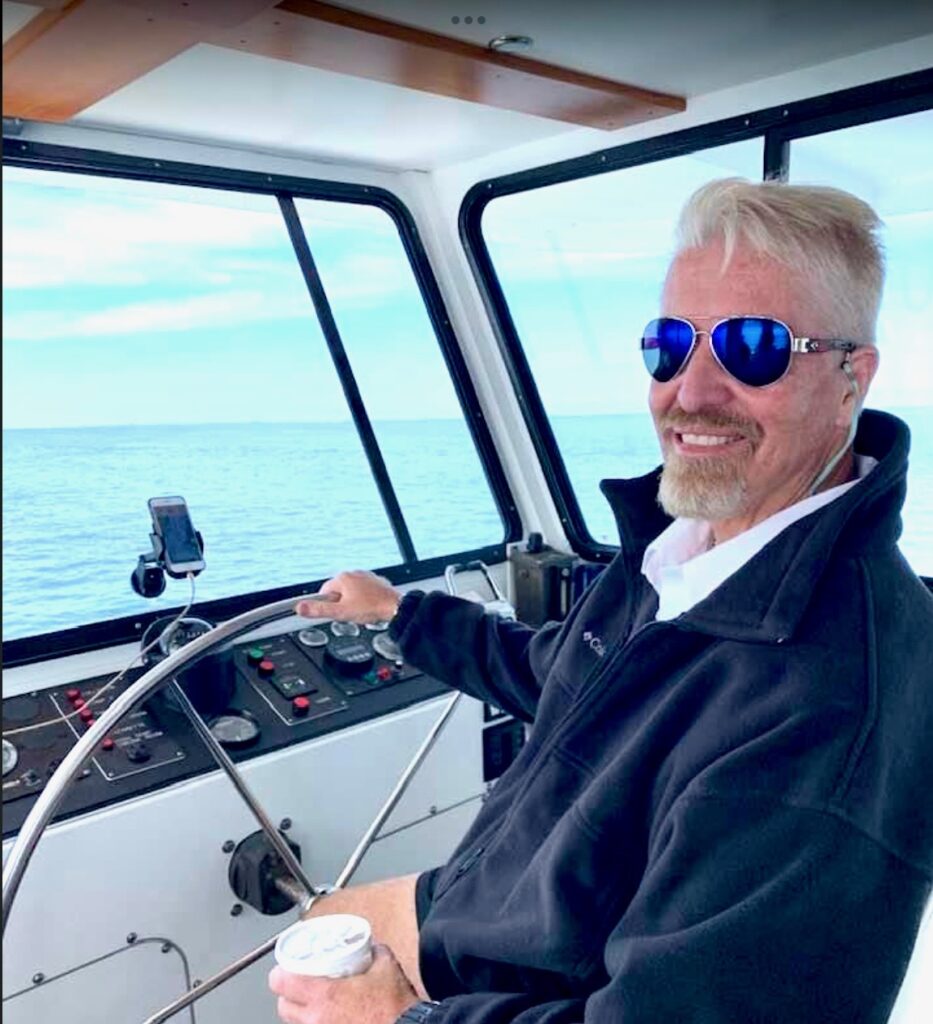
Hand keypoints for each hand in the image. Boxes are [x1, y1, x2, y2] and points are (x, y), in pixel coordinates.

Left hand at [269, 943, 419, 1023]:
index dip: (281, 972)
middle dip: (289, 994)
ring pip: (297, 1023)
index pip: (281, 983)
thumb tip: (370, 945)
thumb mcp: (386, 965)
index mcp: (324, 996)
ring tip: (316, 1001)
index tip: (287, 966)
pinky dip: (316, 1022)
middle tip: (301, 982)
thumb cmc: (395, 1006)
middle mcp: (316, 1020)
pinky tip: (330, 1016)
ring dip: (301, 1011)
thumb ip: (373, 950)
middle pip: (283, 1007)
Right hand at [295, 570, 401, 624]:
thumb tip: (300, 607)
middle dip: (342, 605)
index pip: (324, 592)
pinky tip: (370, 608)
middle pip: (338, 593)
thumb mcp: (341, 612)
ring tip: (362, 611)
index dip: (328, 606)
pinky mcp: (376, 582)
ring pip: (352, 593)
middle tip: (352, 613)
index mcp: (343, 578)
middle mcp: (354, 573)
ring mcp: (366, 576)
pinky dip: (365, 600)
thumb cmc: (371, 608)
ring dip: (354, 603)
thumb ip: (319, 611)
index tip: (336, 613)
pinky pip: (364, 592)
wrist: (395, 607)